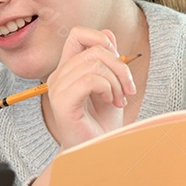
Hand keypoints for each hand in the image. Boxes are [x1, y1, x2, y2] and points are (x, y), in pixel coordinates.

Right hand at [44, 27, 136, 149]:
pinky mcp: (61, 102)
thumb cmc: (102, 124)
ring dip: (116, 81)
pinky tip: (110, 101)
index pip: (78, 35)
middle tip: (128, 89)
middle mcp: (58, 77)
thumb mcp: (111, 86)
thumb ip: (108, 61)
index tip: (117, 62)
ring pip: (94, 64)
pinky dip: (107, 88)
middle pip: (94, 49)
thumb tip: (107, 34)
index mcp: (67, 70)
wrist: (96, 152)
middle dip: (120, 66)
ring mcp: (57, 89)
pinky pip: (89, 79)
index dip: (100, 39)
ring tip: (118, 99)